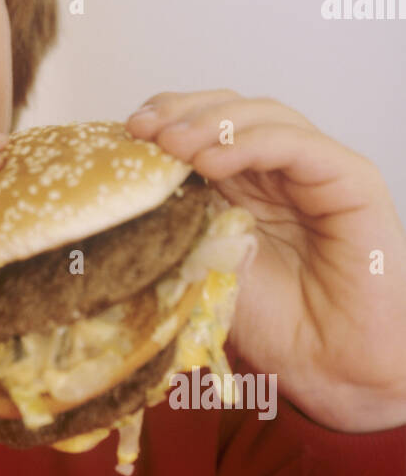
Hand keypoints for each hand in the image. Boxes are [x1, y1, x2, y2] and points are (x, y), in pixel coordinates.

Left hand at [126, 91, 405, 432]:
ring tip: (172, 145)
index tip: (126, 132)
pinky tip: (212, 160)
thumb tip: (125, 185)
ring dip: (211, 124)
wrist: (330, 367)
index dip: (165, 118)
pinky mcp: (351, 178)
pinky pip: (296, 144)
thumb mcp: (203, 261)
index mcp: (243, 182)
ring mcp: (315, 169)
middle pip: (228, 108)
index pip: (202, 125)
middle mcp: (279, 168)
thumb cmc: (273, 324)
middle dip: (181, 112)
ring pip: (262, 116)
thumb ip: (176, 218)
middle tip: (143, 130)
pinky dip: (250, 143)